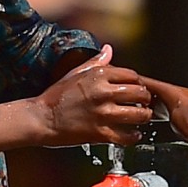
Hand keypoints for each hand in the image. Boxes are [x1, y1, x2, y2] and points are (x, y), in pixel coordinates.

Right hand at [36, 44, 153, 146]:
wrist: (41, 118)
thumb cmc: (55, 96)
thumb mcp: (75, 73)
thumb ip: (95, 62)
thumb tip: (108, 49)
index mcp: (98, 75)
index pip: (132, 75)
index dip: (138, 82)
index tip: (138, 87)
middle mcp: (103, 92)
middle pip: (140, 93)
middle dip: (146, 98)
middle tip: (145, 103)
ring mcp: (102, 113)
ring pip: (138, 114)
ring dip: (144, 117)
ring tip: (142, 117)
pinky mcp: (100, 133)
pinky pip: (126, 136)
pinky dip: (133, 137)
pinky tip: (133, 135)